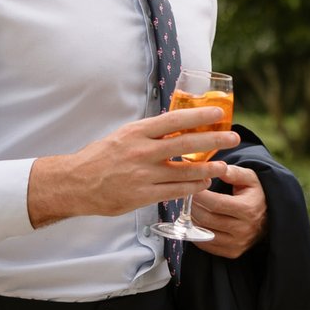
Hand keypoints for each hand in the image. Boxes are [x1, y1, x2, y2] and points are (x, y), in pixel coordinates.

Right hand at [26, 106, 237, 227]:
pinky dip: (192, 187)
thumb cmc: (100, 157)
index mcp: (137, 132)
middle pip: (185, 144)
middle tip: (233, 138)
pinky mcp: (142, 195)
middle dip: (213, 140)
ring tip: (224, 166)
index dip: (199, 116)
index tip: (218, 114)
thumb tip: (176, 126)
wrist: (76, 183)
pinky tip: (203, 183)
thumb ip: (149, 134)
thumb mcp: (123, 136)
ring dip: (208, 169)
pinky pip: (175, 191)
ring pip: (184, 171)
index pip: (174, 120)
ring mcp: (143, 174)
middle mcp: (142, 151)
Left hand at [189, 164, 267, 258]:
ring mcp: (237, 244)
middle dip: (193, 207)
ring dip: (193, 220)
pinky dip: (197, 233)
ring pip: (204, 233)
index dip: (200, 195)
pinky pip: (206, 245)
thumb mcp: (249, 179)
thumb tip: (217, 168)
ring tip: (192, 208)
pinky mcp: (232, 253)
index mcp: (248, 209)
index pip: (215, 203)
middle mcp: (243, 229)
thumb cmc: (255, 195)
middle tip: (188, 197)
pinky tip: (197, 221)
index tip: (192, 187)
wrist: (269, 219)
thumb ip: (233, 172)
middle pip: (207, 219)